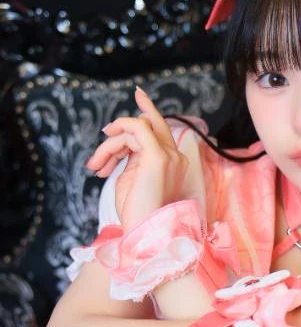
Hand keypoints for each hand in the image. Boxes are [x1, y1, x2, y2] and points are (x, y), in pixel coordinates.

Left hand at [85, 87, 189, 230]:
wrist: (143, 232)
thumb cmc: (136, 213)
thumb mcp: (131, 180)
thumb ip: (131, 158)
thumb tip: (122, 145)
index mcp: (173, 165)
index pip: (160, 131)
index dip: (149, 111)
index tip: (138, 94)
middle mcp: (176, 158)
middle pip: (150, 125)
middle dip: (124, 126)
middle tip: (103, 140)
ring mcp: (170, 156)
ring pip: (136, 129)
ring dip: (110, 145)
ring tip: (97, 166)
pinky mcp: (158, 157)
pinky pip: (135, 129)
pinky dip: (117, 134)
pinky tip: (105, 149)